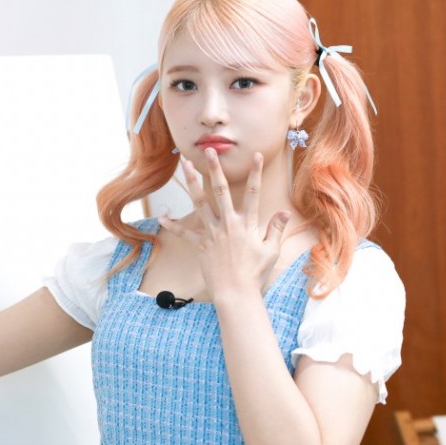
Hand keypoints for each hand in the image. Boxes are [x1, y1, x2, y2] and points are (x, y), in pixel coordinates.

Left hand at [158, 149, 289, 301]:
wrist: (237, 293)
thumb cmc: (255, 274)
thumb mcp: (271, 251)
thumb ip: (276, 229)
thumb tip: (284, 213)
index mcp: (247, 224)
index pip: (254, 193)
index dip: (255, 173)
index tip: (255, 156)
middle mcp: (228, 224)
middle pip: (221, 191)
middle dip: (215, 169)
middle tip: (209, 152)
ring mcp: (212, 233)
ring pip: (200, 203)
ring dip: (191, 184)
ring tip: (185, 167)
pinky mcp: (201, 244)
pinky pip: (184, 233)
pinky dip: (172, 225)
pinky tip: (161, 216)